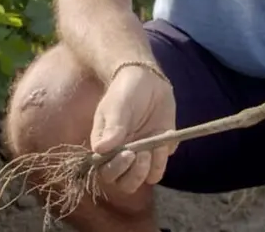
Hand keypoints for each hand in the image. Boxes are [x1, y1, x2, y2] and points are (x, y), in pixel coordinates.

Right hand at [89, 64, 176, 194]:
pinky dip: (163, 158)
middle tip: (142, 154)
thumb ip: (112, 127)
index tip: (128, 153)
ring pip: (145, 179)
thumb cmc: (126, 91)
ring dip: (151, 167)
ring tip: (154, 145)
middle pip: (125, 184)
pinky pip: (161, 166)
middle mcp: (121, 156)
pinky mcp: (158, 152)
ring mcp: (141, 156)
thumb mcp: (117, 105)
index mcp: (105, 147)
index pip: (106, 172)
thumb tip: (101, 150)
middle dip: (135, 174)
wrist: (147, 79)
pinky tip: (164, 138)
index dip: (117, 168)